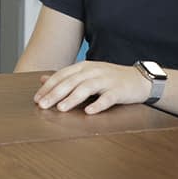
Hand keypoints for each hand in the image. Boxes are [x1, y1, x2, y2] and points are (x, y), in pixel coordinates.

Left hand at [33, 61, 150, 113]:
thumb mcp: (87, 74)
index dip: (49, 86)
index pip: (62, 75)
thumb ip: (66, 77)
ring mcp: (107, 80)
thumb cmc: (110, 79)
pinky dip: (98, 104)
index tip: (37, 98)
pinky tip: (89, 111)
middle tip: (42, 105)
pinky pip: (108, 98)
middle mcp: (94, 71)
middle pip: (71, 81)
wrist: (140, 79)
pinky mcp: (119, 90)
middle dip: (55, 93)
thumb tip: (42, 79)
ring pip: (87, 88)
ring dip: (72, 98)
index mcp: (84, 66)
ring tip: (61, 108)